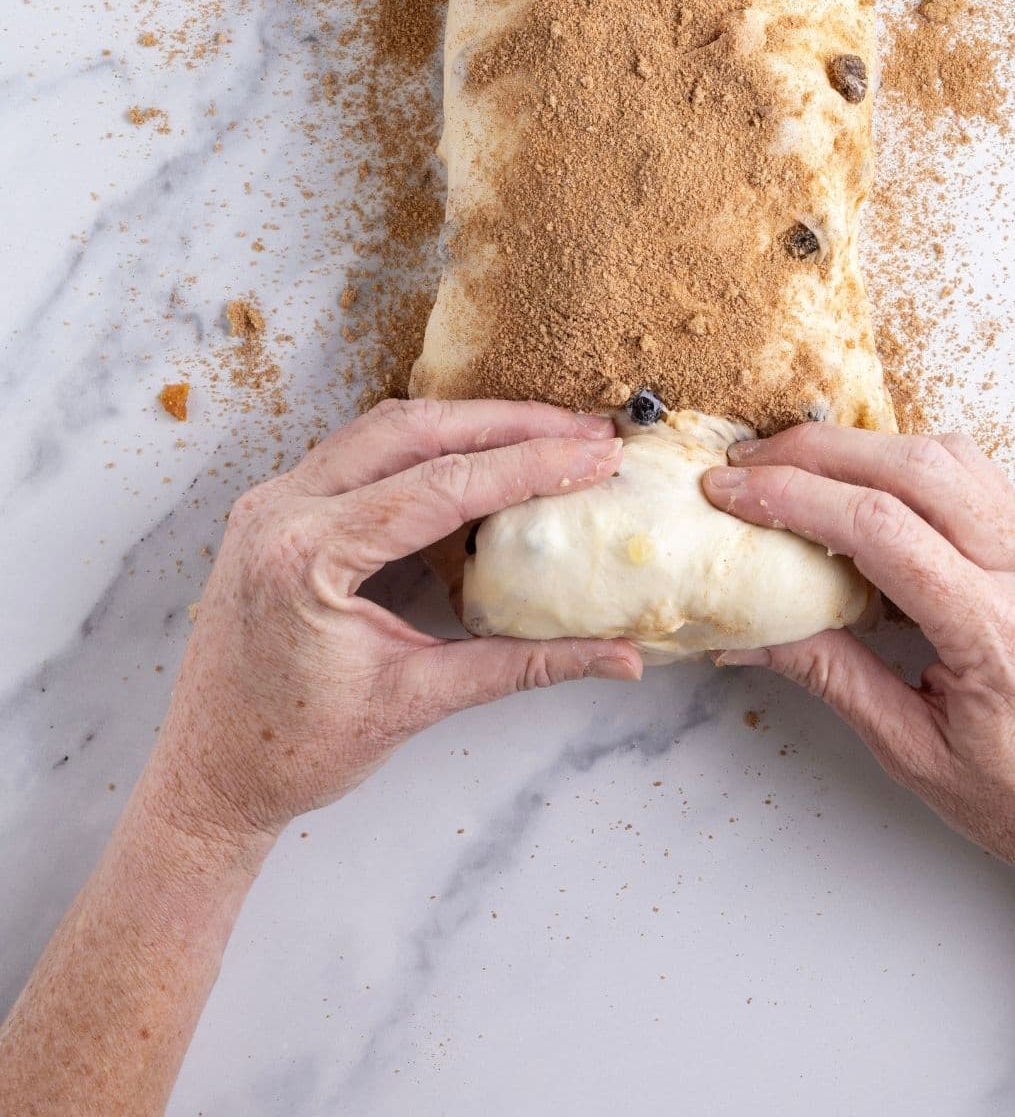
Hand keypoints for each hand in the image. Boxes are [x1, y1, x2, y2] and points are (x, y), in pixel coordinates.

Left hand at [145, 400, 641, 846]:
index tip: (597, 454)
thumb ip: (523, 666)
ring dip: (468, 424)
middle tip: (585, 429)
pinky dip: (425, 445)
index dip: (529, 465)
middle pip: (411, 430)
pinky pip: (359, 452)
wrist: (206, 778)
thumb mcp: (416, 702)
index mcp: (306, 554)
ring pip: (383, 429)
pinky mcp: (276, 508)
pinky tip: (478, 454)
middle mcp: (280, 508)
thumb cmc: (294, 752)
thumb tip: (620, 659)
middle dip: (508, 423)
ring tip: (546, 432)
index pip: (439, 485)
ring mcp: (271, 500)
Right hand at [702, 427, 1014, 907]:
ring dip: (862, 447)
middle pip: (911, 467)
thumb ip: (830, 677)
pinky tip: (865, 484)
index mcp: (995, 632)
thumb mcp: (913, 753)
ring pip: (946, 456)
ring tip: (795, 467)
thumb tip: (750, 633)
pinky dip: (907, 462)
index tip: (731, 494)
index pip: (879, 528)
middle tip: (746, 466)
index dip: (792, 498)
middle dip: (814, 453)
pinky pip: (973, 476)